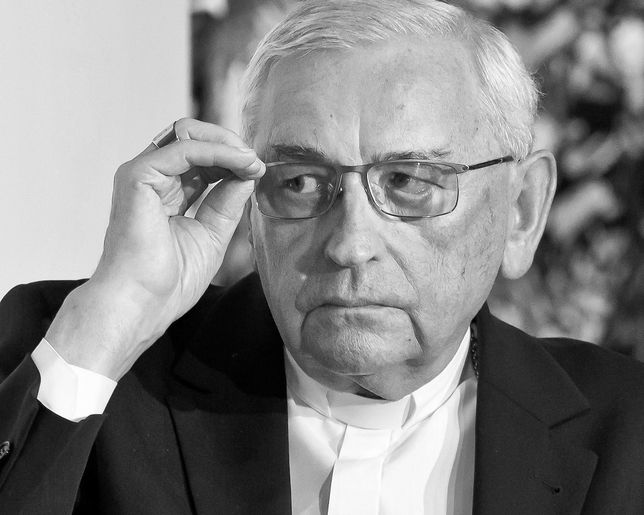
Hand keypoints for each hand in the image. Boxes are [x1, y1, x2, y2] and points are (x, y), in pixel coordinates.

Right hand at [45, 119, 263, 379]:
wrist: (143, 304)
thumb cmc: (169, 281)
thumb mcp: (211, 234)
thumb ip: (226, 202)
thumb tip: (247, 173)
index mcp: (165, 192)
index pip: (200, 157)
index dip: (231, 158)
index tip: (258, 170)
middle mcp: (152, 178)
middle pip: (193, 137)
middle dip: (230, 144)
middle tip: (257, 162)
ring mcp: (142, 174)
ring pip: (188, 133)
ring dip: (227, 144)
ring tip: (252, 162)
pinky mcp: (138, 175)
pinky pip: (185, 148)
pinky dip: (218, 152)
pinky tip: (241, 164)